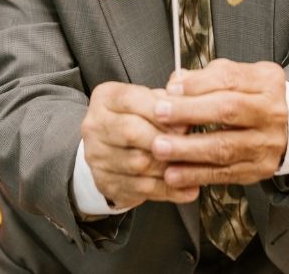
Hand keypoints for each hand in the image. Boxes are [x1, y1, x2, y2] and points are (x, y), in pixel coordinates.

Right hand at [81, 81, 196, 208]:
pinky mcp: (104, 182)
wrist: (110, 148)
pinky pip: (140, 189)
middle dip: (165, 140)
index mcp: (106, 98)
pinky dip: (167, 189)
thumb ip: (167, 100)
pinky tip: (186, 189)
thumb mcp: (148, 100)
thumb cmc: (135, 118)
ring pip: (137, 163)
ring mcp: (96, 156)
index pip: (132, 100)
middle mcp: (95, 126)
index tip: (185, 121)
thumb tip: (189, 107)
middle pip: (131, 132)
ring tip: (192, 168)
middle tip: (190, 146)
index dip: (161, 111)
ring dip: (169, 167)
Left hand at [152, 59, 288, 187]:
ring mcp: (266, 144)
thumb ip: (207, 78)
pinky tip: (176, 173)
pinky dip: (196, 174)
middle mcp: (271, 112)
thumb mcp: (238, 77)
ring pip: (224, 148)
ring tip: (161, 148)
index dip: (197, 84)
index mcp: (266, 82)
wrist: (286, 129)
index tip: (171, 89)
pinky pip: (224, 174)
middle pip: (228, 110)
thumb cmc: (254, 99)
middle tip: (160, 115)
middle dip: (190, 113)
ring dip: (188, 150)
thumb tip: (177, 84)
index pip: (229, 78)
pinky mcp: (258, 170)